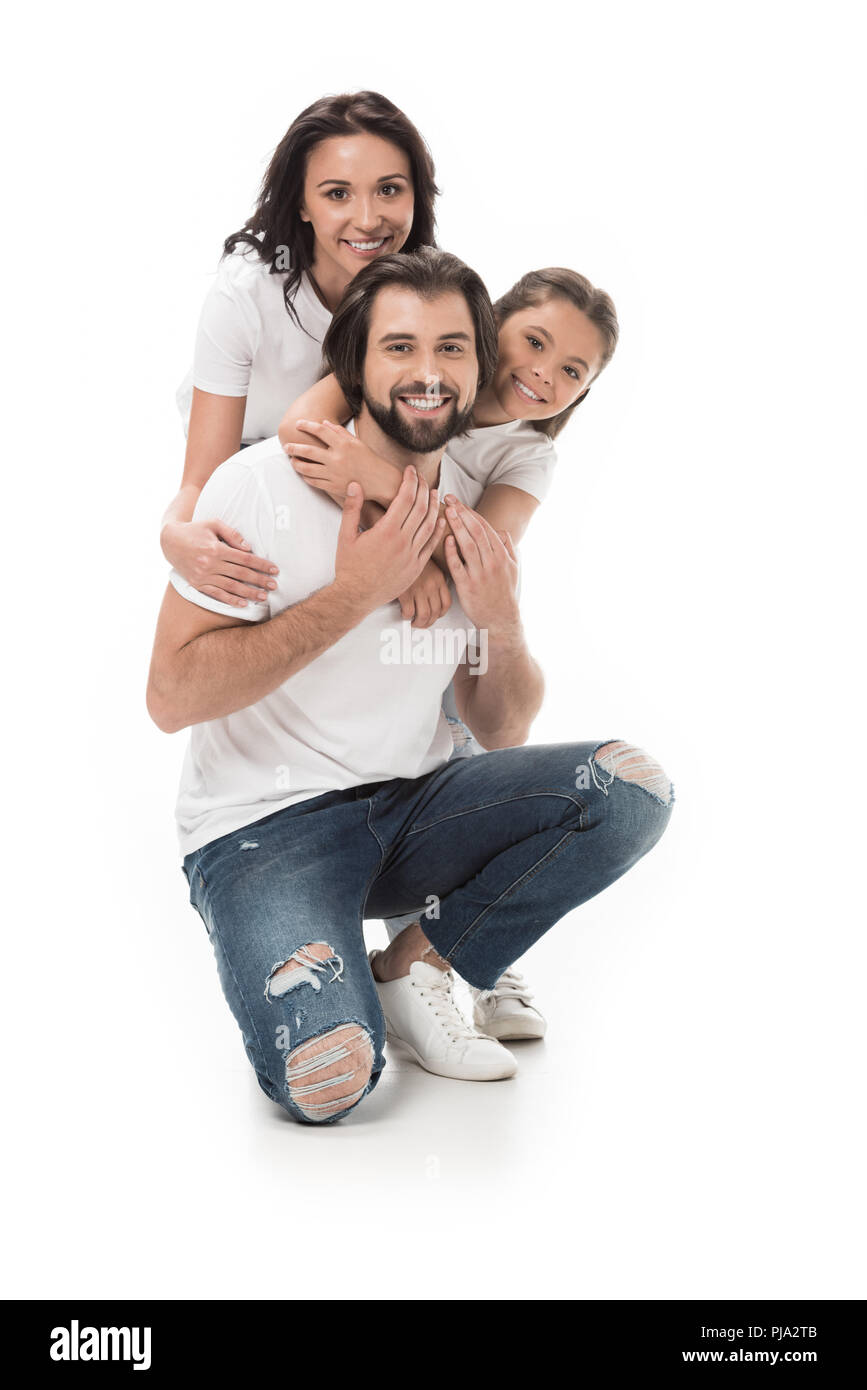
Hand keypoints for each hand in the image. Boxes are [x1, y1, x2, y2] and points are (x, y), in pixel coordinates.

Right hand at [161, 519, 277, 606]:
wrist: (170, 541)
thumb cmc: (195, 530)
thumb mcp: (213, 524)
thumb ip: (232, 535)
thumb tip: (249, 548)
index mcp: (216, 549)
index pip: (245, 559)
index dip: (262, 565)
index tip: (274, 570)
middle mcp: (210, 564)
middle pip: (241, 574)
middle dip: (260, 581)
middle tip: (274, 586)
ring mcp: (203, 576)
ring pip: (231, 587)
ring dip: (249, 593)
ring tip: (263, 597)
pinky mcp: (197, 584)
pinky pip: (216, 594)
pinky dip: (230, 600)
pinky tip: (243, 604)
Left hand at [285, 419, 398, 504]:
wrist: (381, 481)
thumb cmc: (370, 460)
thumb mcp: (357, 442)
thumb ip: (339, 432)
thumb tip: (324, 423)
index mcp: (343, 445)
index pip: (320, 431)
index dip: (307, 426)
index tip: (298, 424)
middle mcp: (337, 458)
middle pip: (308, 450)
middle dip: (294, 447)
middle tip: (286, 446)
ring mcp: (334, 474)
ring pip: (308, 468)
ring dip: (296, 464)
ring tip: (292, 461)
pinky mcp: (334, 487)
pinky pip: (315, 482)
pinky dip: (306, 477)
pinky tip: (303, 474)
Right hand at [334, 469, 444, 613]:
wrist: (356, 596)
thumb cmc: (348, 567)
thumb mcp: (345, 536)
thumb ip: (352, 509)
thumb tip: (355, 485)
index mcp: (385, 531)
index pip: (404, 498)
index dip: (410, 481)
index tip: (411, 470)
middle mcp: (402, 542)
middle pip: (420, 508)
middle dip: (423, 489)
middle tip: (423, 478)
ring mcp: (411, 555)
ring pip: (429, 525)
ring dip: (434, 506)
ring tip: (435, 493)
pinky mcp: (416, 567)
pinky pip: (431, 546)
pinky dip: (438, 530)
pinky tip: (440, 520)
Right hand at [398, 557, 451, 627]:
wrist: (399, 546)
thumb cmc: (410, 552)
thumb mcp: (428, 562)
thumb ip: (433, 576)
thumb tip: (432, 589)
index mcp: (439, 578)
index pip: (446, 603)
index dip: (441, 614)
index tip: (435, 616)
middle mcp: (431, 585)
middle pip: (436, 612)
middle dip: (429, 622)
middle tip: (422, 623)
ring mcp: (419, 589)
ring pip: (424, 615)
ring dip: (419, 623)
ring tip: (413, 622)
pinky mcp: (406, 592)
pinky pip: (409, 612)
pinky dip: (407, 616)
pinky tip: (404, 613)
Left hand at [443, 496, 520, 637]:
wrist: (500, 619)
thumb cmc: (503, 593)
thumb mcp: (512, 568)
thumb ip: (507, 548)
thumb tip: (501, 531)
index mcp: (501, 555)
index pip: (485, 527)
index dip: (471, 512)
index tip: (458, 502)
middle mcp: (492, 562)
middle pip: (476, 531)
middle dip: (462, 513)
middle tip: (448, 499)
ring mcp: (480, 574)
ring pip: (468, 545)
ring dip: (457, 526)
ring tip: (446, 512)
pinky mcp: (467, 586)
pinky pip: (459, 565)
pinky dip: (452, 551)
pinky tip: (446, 539)